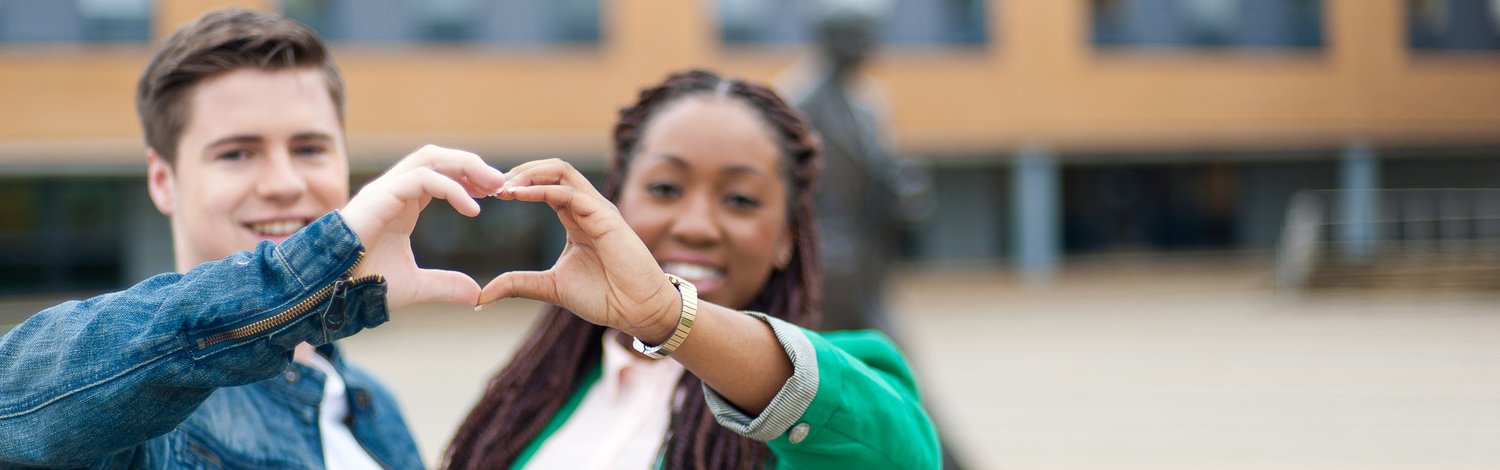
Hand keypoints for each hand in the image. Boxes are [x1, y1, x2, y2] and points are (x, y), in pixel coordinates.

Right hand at [340, 145, 504, 309]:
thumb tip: (476, 294)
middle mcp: (394, 190)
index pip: (439, 174)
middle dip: (471, 165)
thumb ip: (445, 286)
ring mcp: (385, 190)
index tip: (494, 194)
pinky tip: (473, 209)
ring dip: (466, 166)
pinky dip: (451, 188)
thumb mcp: (415, 287)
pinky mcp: (380, 196)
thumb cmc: (361, 285)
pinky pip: (422, 178)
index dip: (467, 178)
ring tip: (493, 186)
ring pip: (430, 158)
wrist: (328, 291)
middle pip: (438, 157)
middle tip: (501, 183)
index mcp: (402, 202)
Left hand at [477, 158, 680, 341]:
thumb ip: (518, 284)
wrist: (637, 310)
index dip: (516, 184)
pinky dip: (540, 189)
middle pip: (551, 170)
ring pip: (560, 171)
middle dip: (518, 172)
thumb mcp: (550, 288)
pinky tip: (516, 196)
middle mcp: (586, 207)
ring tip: (502, 188)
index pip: (545, 184)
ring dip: (528, 174)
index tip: (488, 196)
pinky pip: (569, 192)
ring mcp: (597, 209)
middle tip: (488, 187)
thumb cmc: (604, 297)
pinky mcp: (605, 217)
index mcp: (575, 218)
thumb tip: (482, 295)